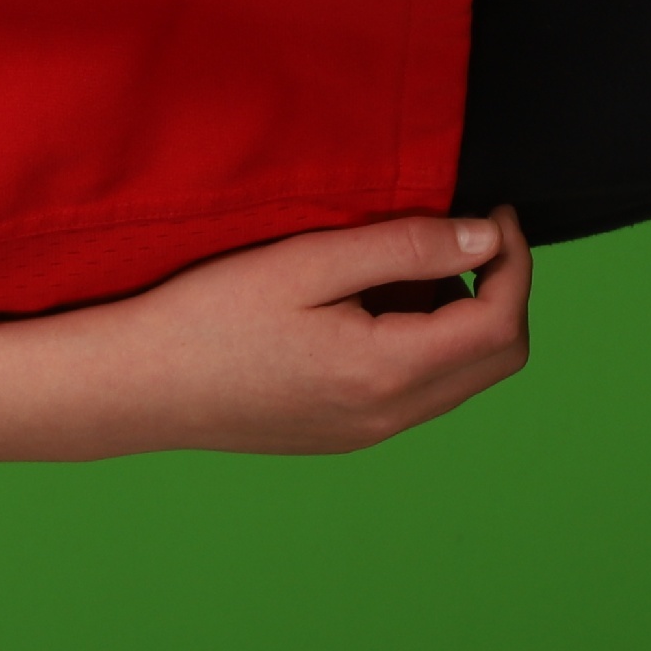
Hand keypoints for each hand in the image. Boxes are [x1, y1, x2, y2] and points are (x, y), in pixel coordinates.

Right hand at [108, 208, 533, 455]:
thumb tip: (485, 235)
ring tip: (413, 269)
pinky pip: (422, 394)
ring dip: (465, 321)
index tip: (495, 214)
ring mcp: (369, 432)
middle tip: (471, 237)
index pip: (500, 320)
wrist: (135, 386)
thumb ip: (402, 247)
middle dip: (504, 292)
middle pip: (499, 358)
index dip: (515, 262)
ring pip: (464, 379)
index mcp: (387, 369)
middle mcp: (390, 414)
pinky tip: (376, 310)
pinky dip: (429, 347)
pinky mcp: (345, 435)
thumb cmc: (205, 317)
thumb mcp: (304, 261)